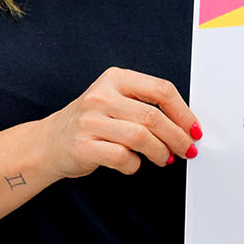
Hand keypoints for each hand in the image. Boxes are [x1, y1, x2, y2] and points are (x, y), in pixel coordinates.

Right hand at [39, 67, 198, 178]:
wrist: (49, 142)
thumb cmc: (92, 122)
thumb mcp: (116, 101)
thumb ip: (146, 105)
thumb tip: (186, 126)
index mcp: (115, 78)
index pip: (161, 89)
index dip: (183, 112)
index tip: (194, 129)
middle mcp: (101, 96)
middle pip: (153, 116)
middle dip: (177, 136)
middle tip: (187, 149)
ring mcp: (90, 121)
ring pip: (141, 137)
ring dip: (160, 152)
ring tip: (165, 158)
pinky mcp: (83, 146)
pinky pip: (123, 157)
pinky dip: (135, 165)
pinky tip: (133, 163)